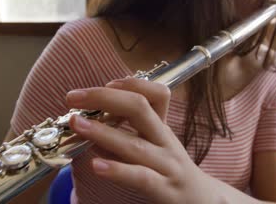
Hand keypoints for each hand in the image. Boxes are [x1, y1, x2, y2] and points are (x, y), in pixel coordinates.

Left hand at [66, 78, 220, 203]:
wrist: (202, 201)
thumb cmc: (170, 170)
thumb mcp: (158, 144)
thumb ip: (133, 130)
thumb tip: (94, 116)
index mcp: (162, 127)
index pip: (157, 94)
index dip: (132, 84)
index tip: (106, 83)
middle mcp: (165, 141)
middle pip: (140, 109)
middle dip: (104, 98)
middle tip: (73, 97)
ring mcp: (167, 165)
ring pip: (135, 144)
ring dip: (102, 131)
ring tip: (77, 124)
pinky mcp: (165, 189)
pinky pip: (141, 177)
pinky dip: (118, 170)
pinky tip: (96, 165)